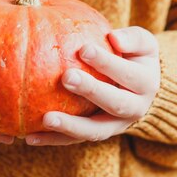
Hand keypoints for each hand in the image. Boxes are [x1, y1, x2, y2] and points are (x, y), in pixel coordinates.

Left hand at [25, 26, 160, 145]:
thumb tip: (113, 37)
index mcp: (147, 84)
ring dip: (71, 126)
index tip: (83, 48)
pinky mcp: (97, 134)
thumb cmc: (136, 56)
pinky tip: (30, 136)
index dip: (107, 63)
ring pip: (95, 130)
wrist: (143, 89)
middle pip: (115, 103)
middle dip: (91, 91)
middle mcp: (136, 109)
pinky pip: (75, 140)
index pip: (128, 74)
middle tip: (66, 76)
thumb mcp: (143, 43)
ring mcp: (116, 126)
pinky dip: (54, 140)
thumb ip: (132, 38)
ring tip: (46, 119)